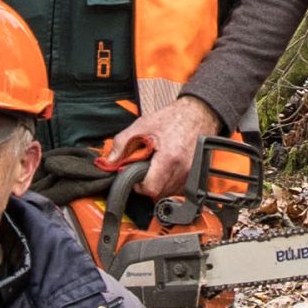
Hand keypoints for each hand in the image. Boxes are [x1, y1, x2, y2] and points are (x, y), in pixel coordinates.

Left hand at [105, 95, 220, 199]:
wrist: (197, 114)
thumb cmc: (173, 118)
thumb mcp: (142, 125)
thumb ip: (122, 143)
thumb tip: (110, 162)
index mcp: (169, 158)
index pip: (151, 189)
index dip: (139, 186)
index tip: (136, 177)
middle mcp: (183, 169)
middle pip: (159, 193)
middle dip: (148, 183)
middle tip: (146, 167)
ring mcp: (191, 174)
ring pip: (169, 193)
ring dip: (160, 184)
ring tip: (158, 165)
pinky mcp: (196, 176)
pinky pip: (179, 189)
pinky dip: (170, 182)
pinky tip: (168, 168)